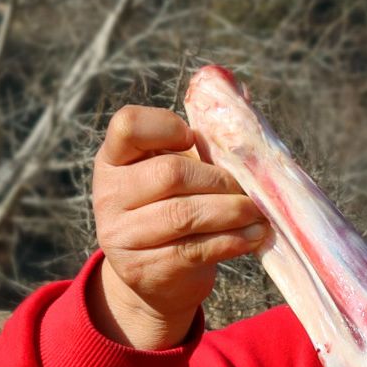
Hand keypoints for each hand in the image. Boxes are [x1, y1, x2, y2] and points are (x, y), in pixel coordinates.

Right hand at [85, 103, 271, 349]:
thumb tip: (241, 92)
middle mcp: (109, 194)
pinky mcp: (143, 269)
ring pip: (183, 215)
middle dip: (219, 180)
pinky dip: (231, 241)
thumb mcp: (179, 169)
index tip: (193, 138)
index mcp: (113, 158)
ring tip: (258, 213)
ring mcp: (121, 234)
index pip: (128, 125)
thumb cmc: (175, 206)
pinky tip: (253, 235)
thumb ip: (203, 136)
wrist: (156, 275)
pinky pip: (193, 250)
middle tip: (248, 189)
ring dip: (231, 212)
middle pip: (169, 174)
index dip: (166, 126)